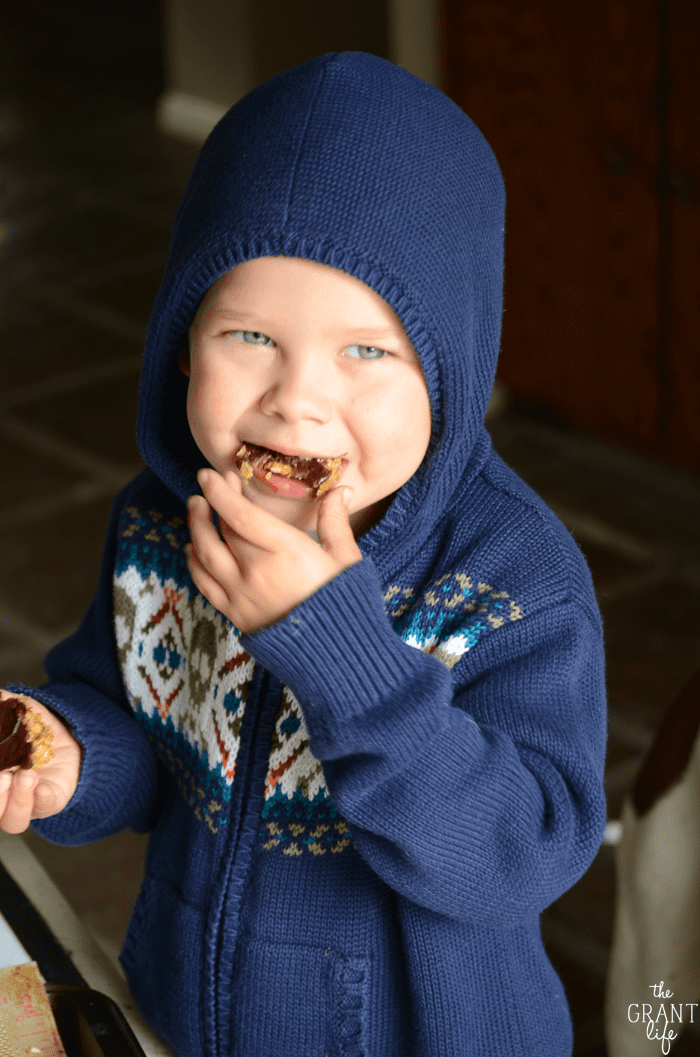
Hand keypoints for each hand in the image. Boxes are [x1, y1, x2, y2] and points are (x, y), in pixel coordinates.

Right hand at [0, 691, 81, 833]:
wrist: (71, 735)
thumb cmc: (36, 728)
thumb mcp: (19, 712)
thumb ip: (5, 706)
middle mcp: (4, 794)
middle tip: (3, 777)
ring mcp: (27, 802)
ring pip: (13, 820)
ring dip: (17, 801)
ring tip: (26, 776)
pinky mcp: (51, 801)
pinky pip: (44, 810)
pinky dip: (41, 801)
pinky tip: (42, 789)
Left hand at [186, 468, 362, 633]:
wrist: (336, 659)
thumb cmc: (345, 606)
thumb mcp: (347, 561)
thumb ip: (336, 523)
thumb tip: (340, 491)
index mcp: (288, 552)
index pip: (241, 515)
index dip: (221, 492)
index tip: (211, 475)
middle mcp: (258, 572)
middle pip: (223, 530)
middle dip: (214, 502)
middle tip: (215, 485)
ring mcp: (242, 595)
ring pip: (205, 554)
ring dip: (196, 527)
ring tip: (196, 508)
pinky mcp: (236, 615)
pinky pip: (204, 583)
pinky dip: (194, 562)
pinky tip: (194, 549)